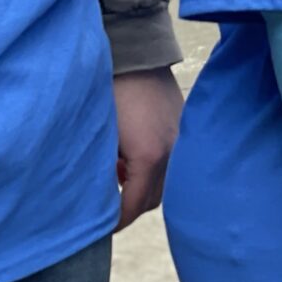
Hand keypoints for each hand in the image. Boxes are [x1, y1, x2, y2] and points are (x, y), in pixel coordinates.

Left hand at [112, 68, 182, 230]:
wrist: (136, 54)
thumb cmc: (110, 93)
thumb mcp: (101, 138)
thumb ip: (102, 172)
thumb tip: (98, 197)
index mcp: (149, 158)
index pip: (133, 206)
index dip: (116, 221)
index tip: (100, 228)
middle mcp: (172, 153)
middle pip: (152, 199)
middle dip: (130, 206)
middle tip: (107, 203)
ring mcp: (181, 139)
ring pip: (165, 182)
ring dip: (143, 187)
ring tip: (119, 174)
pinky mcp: (183, 126)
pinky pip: (172, 162)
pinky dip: (155, 169)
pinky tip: (133, 155)